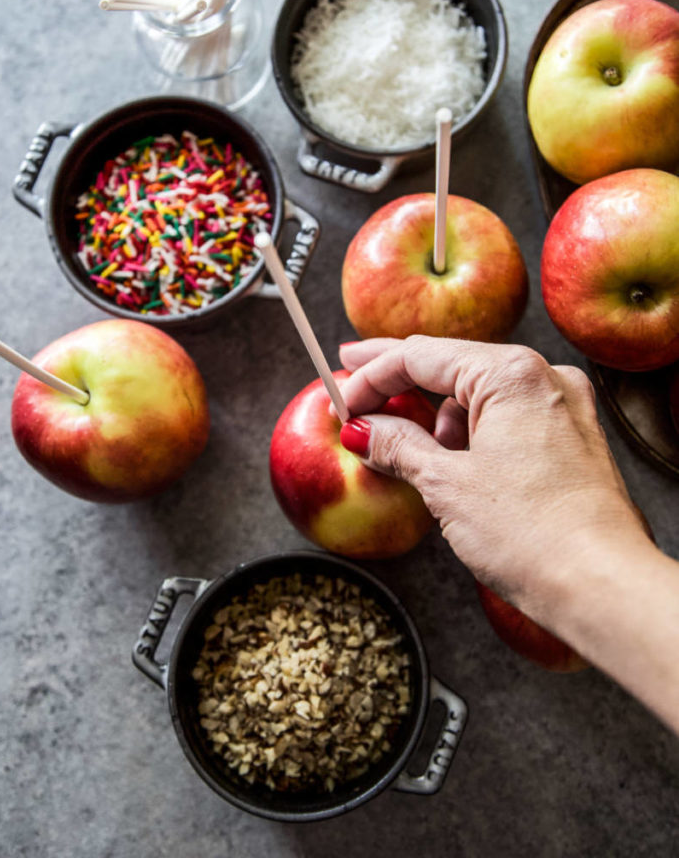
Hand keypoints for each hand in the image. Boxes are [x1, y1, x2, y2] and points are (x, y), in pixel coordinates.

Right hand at [338, 336, 646, 620]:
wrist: (604, 588)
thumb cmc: (531, 535)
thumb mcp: (446, 485)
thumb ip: (398, 445)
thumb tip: (361, 429)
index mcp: (512, 374)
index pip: (422, 356)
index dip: (372, 376)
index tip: (340, 398)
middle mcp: (544, 377)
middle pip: (453, 364)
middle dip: (399, 377)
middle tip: (351, 373)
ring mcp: (563, 406)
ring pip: (480, 392)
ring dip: (435, 410)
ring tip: (400, 441)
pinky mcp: (571, 438)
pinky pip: (507, 415)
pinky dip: (471, 429)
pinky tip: (447, 457)